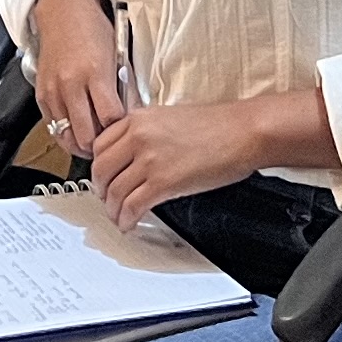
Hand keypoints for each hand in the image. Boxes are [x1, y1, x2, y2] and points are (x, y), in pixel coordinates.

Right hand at [28, 0, 126, 169]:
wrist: (62, 10)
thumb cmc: (92, 28)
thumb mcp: (117, 55)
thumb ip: (121, 88)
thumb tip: (128, 117)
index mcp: (95, 73)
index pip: (111, 119)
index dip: (121, 131)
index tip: (126, 132)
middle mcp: (71, 84)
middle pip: (87, 135)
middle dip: (101, 145)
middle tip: (111, 145)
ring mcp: (53, 91)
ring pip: (67, 137)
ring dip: (82, 144)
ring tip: (94, 143)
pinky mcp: (41, 95)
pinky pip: (53, 127)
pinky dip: (66, 134)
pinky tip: (78, 130)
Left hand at [88, 100, 277, 233]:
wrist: (243, 132)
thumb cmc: (217, 126)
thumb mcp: (169, 118)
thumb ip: (146, 132)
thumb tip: (133, 155)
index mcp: (138, 119)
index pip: (99, 145)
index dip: (98, 166)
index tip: (102, 177)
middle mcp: (138, 137)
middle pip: (101, 169)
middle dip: (101, 189)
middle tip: (107, 199)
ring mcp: (149, 160)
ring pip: (114, 191)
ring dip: (113, 209)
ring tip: (118, 217)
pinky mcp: (163, 182)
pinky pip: (132, 206)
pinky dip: (126, 219)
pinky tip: (129, 224)